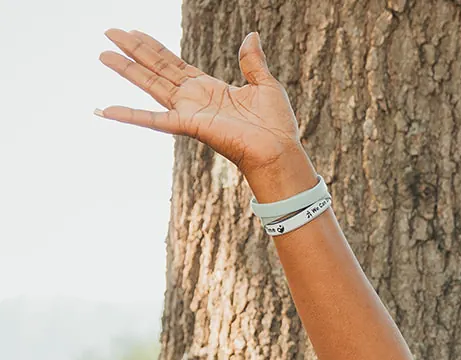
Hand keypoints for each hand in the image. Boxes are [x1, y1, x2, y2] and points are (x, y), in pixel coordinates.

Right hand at [97, 29, 301, 177]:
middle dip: (133, 51)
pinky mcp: (188, 125)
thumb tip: (252, 35)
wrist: (280, 150)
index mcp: (209, 87)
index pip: (174, 63)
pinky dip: (129, 116)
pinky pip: (153, 120)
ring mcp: (188, 111)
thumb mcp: (265, 84)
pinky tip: (105, 110)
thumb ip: (252, 61)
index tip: (134, 31)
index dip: (154, 47)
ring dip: (126, 70)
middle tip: (109, 33)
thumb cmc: (276, 124)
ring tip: (103, 54)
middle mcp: (193, 98)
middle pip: (156, 69)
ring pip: (150, 85)